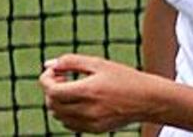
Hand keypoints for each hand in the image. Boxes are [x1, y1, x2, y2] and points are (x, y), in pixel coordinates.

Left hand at [39, 53, 158, 133]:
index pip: (51, 91)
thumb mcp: (98, 63)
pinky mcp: (94, 130)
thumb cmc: (123, 78)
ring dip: (57, 102)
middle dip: (50, 89)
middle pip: (52, 104)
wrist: (147, 100)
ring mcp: (90, 123)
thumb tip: (48, 64)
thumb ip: (70, 62)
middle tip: (62, 77)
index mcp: (87, 91)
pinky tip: (78, 100)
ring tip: (70, 88)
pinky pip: (70, 124)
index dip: (46, 79)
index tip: (53, 71)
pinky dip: (66, 113)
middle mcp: (87, 110)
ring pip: (58, 116)